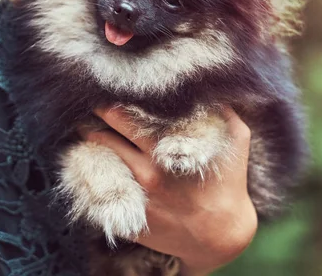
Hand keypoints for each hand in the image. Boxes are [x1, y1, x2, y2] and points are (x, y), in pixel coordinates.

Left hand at [78, 106, 256, 275]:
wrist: (220, 236)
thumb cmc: (229, 182)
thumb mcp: (236, 140)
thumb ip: (221, 108)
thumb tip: (206, 85)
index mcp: (162, 151)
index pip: (122, 117)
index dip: (110, 101)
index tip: (105, 89)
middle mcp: (143, 173)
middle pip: (103, 136)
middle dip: (92, 119)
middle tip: (86, 105)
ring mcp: (134, 197)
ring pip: (98, 162)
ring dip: (90, 143)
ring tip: (86, 129)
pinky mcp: (127, 217)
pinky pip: (101, 191)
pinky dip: (94, 173)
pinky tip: (93, 162)